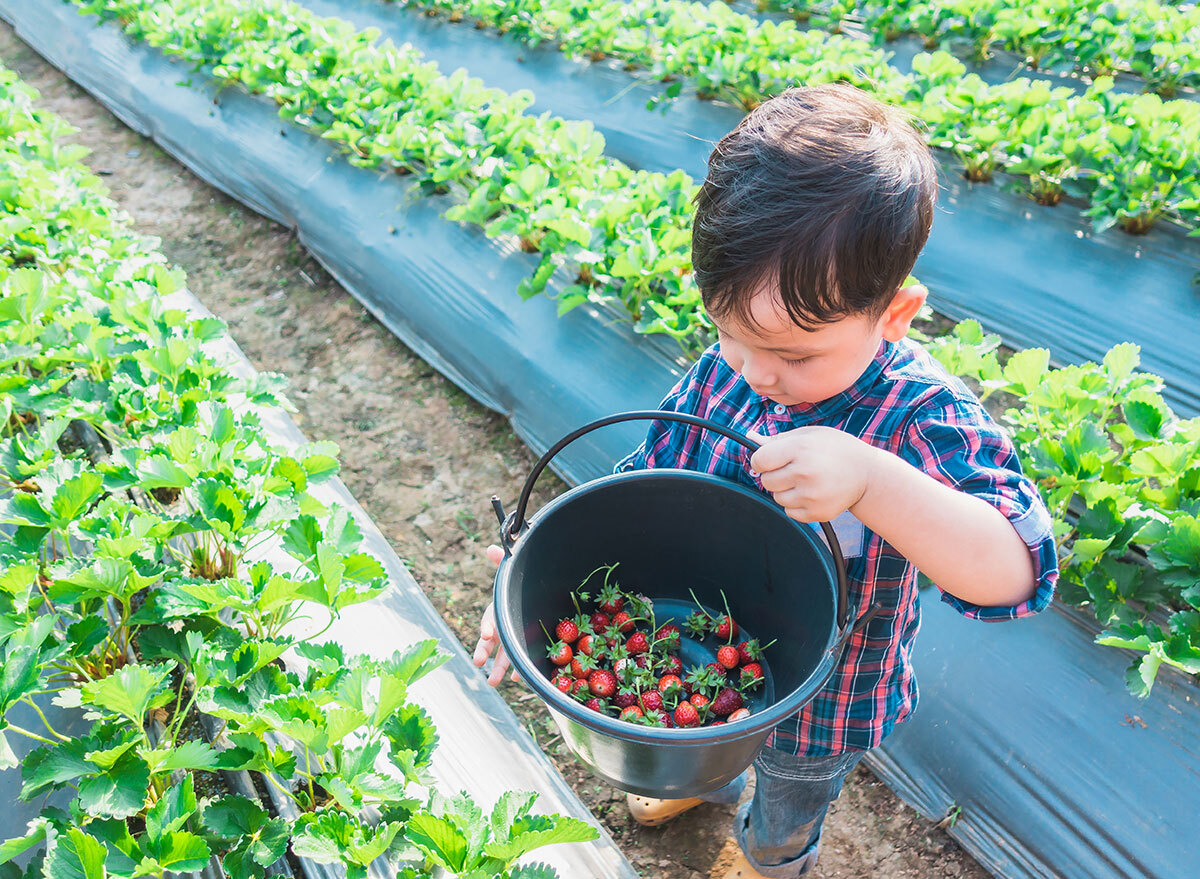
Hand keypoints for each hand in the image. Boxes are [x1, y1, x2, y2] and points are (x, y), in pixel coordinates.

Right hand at [472, 543, 521, 685]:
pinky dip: (520, 670)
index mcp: (499, 611)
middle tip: (479, 662)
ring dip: (498, 669)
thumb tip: (491, 547)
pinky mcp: (525, 649)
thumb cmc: (521, 585)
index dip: (487, 626)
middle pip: (491, 642)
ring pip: (503, 657)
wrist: (536, 595)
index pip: (489, 619)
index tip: (486, 634)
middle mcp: (503, 627)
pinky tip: (519, 679)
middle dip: (484, 652)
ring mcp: (513, 640)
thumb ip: (503, 562)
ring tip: (493, 683)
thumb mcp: (513, 573)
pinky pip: (521, 661)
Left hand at [748, 426, 876, 522]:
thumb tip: (749, 438)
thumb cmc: (836, 450)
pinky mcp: (817, 513)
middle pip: (766, 481)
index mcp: (800, 449)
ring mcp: (811, 495)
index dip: (762, 460)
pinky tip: (812, 493)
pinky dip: (796, 504)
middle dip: (775, 475)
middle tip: (794, 469)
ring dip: (786, 490)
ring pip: (777, 498)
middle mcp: (805, 473)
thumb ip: (778, 439)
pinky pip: (790, 511)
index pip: (759, 461)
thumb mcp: (810, 435)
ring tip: (806, 481)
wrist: (869, 474)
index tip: (771, 460)